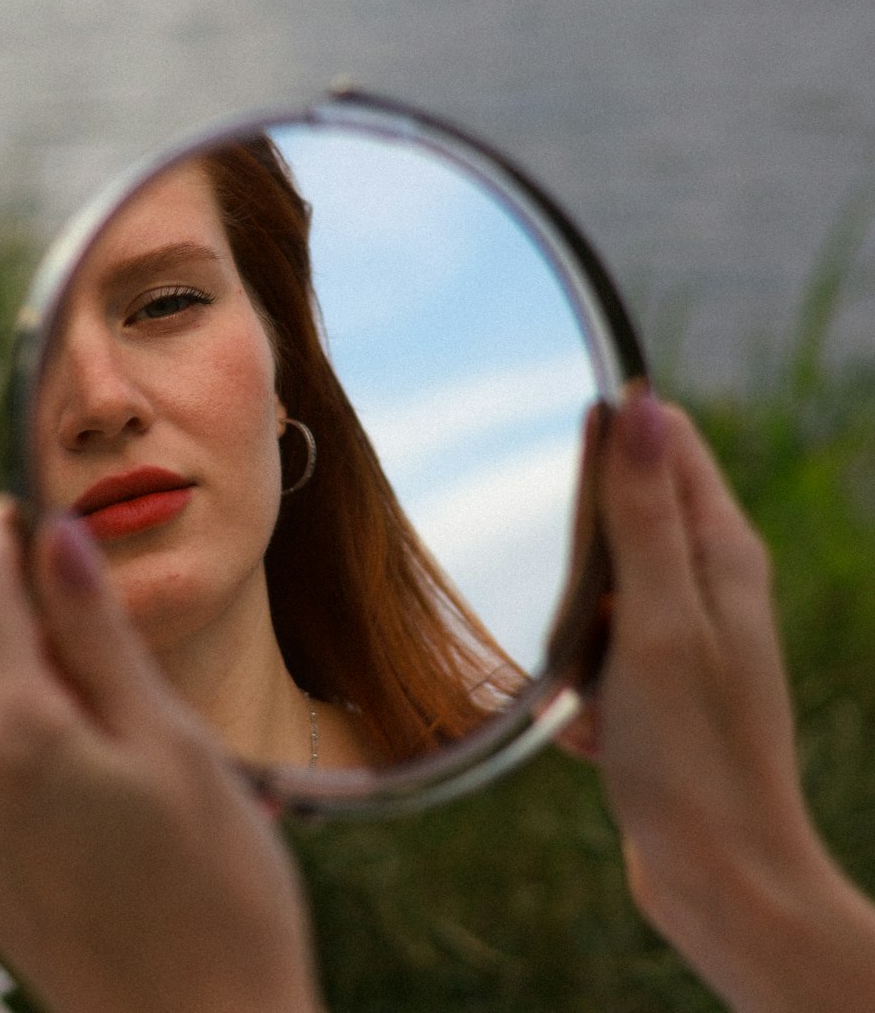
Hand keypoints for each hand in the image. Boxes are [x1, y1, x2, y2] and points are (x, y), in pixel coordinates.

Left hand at [0, 497, 320, 1012]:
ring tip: (143, 719)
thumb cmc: (212, 883)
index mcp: (11, 737)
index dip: (2, 537)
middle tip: (122, 617)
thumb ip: (99, 634)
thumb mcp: (167, 735)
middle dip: (40, 619)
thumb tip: (56, 538)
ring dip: (52, 686)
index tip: (32, 504)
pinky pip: (3, 773)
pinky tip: (121, 777)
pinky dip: (48, 744)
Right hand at [561, 390, 874, 1011]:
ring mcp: (685, 633)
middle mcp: (711, 582)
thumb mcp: (655, 620)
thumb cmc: (690, 753)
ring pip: (601, 584)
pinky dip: (579, 677)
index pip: (670, 440)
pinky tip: (587, 722)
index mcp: (723, 551)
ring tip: (582, 681)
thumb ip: (643, 513)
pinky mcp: (658, 682)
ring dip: (573, 624)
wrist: (719, 879)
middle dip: (579, 551)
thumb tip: (640, 402)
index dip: (613, 437)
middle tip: (574, 613)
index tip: (559, 477)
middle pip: (626, 511)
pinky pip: (597, 648)